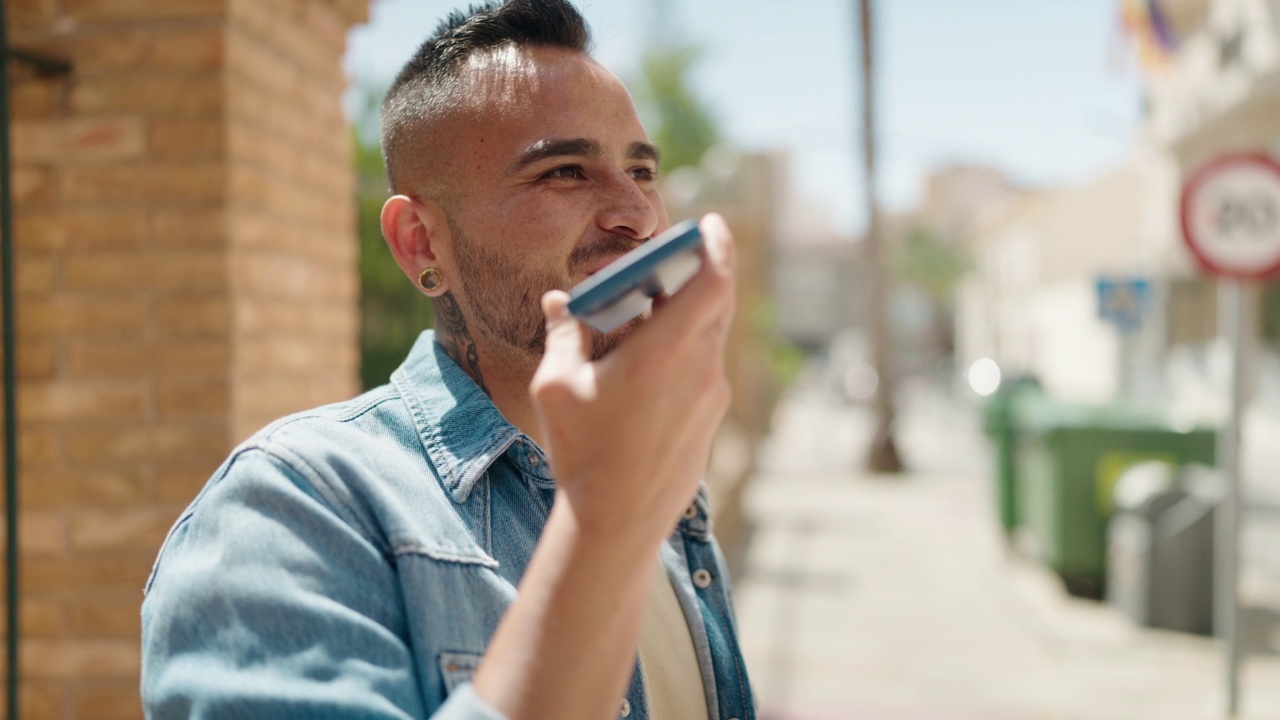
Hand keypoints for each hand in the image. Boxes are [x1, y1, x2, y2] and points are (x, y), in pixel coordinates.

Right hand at [530, 213, 735, 544]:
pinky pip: (703, 368)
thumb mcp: (557, 386)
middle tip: (664, 264)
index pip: (715, 279)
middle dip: (693, 275)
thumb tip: (559, 301)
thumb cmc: (584, 453)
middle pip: (715, 302)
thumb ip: (564, 333)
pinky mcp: (711, 420)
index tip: (709, 223)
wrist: (619, 524)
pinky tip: (644, 367)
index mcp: (666, 351)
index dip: (716, 244)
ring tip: (640, 321)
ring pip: (708, 337)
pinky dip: (683, 352)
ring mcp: (712, 397)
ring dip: (683, 318)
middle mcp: (701, 369)